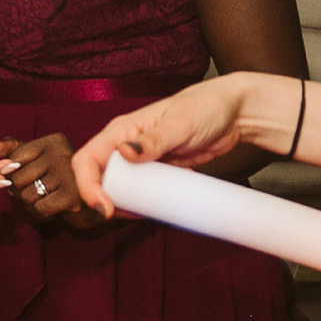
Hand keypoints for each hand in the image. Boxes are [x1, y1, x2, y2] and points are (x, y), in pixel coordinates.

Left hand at [0, 132, 105, 230]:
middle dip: (21, 192)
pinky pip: (40, 209)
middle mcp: (62, 153)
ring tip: (45, 201)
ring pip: (27, 196)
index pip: (15, 157)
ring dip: (31, 205)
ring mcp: (69, 175)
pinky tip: (53, 211)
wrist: (91, 205)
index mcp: (53, 141)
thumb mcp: (37, 159)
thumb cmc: (59, 179)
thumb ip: (14, 150)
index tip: (25, 178)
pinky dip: (42, 215)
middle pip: (18, 178)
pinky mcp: (73, 196)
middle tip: (35, 193)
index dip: (12, 173)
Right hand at [72, 76, 264, 208]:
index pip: (86, 160)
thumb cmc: (205, 107)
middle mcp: (124, 145)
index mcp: (121, 130)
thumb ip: (154, 139)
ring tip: (152, 209)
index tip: (107, 207)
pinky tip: (164, 203)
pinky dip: (147, 203)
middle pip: (98, 180)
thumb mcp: (180, 124)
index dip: (88, 187)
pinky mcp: (157, 171)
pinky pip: (142, 193)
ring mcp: (140, 160)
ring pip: (120, 190)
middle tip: (134, 213)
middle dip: (107, 201)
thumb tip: (125, 152)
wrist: (234, 114)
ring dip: (128, 205)